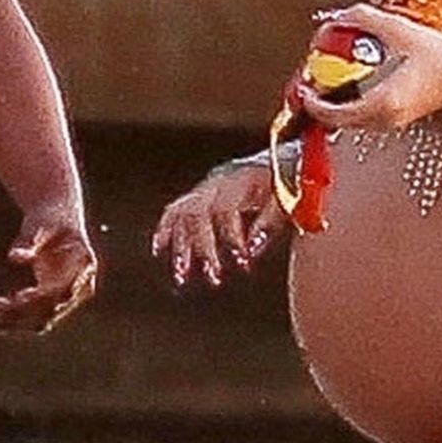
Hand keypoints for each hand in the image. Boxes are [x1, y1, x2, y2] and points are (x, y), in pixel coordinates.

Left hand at [0, 210, 97, 335]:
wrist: (57, 216)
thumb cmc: (49, 217)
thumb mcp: (41, 223)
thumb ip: (29, 240)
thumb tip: (15, 257)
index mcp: (84, 265)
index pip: (64, 291)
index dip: (43, 298)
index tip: (19, 298)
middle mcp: (80, 286)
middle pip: (51, 309)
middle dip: (20, 313)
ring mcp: (67, 296)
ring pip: (41, 319)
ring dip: (13, 322)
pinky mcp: (50, 300)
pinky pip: (33, 316)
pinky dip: (12, 319)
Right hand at [151, 160, 283, 287]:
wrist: (267, 165)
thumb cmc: (279, 187)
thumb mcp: (283, 202)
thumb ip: (267, 225)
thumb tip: (251, 249)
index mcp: (239, 181)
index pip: (226, 209)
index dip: (232, 237)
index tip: (243, 261)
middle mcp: (215, 184)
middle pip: (198, 215)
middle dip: (203, 248)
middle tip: (214, 277)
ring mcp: (203, 190)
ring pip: (182, 216)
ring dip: (180, 247)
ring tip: (182, 276)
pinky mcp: (195, 197)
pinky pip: (173, 211)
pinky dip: (165, 230)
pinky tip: (158, 250)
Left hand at [296, 3, 441, 131]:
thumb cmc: (439, 55)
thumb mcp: (398, 29)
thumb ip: (362, 18)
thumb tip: (334, 18)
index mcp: (381, 104)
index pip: (332, 114)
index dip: (311, 100)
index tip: (303, 82)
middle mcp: (384, 121)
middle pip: (337, 121)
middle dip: (320, 102)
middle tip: (313, 78)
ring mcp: (391, 124)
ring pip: (350, 121)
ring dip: (335, 103)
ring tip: (329, 78)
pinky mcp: (397, 121)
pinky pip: (363, 117)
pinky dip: (350, 104)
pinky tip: (351, 83)